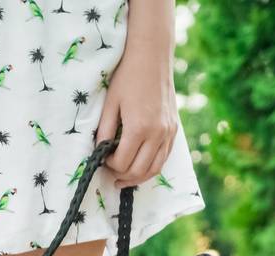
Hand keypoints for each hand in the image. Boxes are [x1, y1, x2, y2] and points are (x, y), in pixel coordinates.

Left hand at [95, 36, 177, 187]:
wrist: (152, 57)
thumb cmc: (127, 77)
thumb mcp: (110, 103)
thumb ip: (105, 131)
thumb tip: (100, 152)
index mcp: (139, 128)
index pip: (123, 162)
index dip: (109, 166)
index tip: (102, 160)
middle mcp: (157, 134)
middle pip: (139, 171)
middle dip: (123, 176)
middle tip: (111, 174)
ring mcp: (168, 133)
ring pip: (155, 169)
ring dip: (138, 177)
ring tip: (124, 178)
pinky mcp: (174, 130)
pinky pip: (164, 157)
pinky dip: (152, 166)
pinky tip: (140, 165)